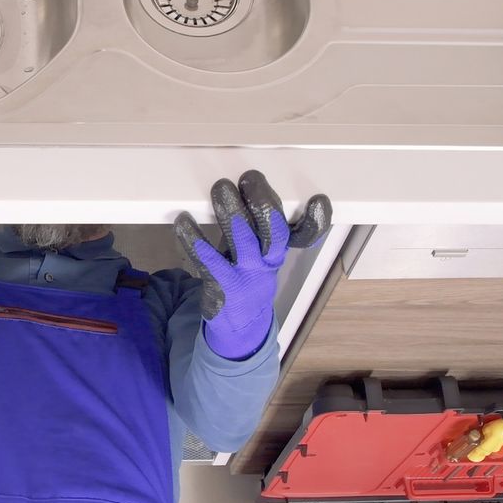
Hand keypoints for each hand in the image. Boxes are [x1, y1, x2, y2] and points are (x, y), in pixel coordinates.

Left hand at [173, 172, 330, 359]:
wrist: (240, 324)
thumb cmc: (249, 275)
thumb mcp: (262, 252)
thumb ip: (261, 225)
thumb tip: (250, 185)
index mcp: (279, 251)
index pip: (305, 236)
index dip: (315, 220)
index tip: (318, 199)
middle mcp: (266, 262)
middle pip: (275, 233)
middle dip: (264, 203)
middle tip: (251, 178)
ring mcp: (245, 275)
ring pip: (243, 241)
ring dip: (232, 213)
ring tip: (222, 188)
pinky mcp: (221, 285)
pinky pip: (207, 259)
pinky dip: (193, 238)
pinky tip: (183, 220)